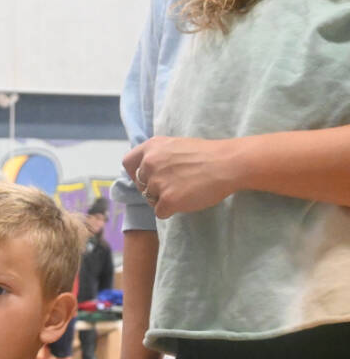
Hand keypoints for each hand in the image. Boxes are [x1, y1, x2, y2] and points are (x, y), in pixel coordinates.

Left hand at [123, 136, 238, 218]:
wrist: (229, 164)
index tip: (148, 178)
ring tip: (185, 190)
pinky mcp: (167, 199)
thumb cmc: (207, 155)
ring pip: (150, 200)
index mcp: (151, 147)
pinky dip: (172, 210)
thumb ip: (158, 156)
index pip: (128, 163)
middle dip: (154, 188)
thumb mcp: (176, 146)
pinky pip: (160, 212)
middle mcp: (149, 163)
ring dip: (164, 199)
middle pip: (140, 185)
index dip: (136, 173)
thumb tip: (145, 171)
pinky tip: (187, 199)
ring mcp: (157, 181)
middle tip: (176, 185)